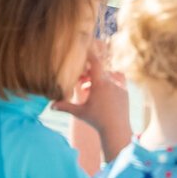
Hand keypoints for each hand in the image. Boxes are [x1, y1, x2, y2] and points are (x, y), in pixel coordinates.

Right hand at [53, 43, 131, 157]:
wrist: (117, 129)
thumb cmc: (96, 121)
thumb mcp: (79, 112)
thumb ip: (65, 106)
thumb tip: (50, 106)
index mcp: (99, 83)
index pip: (95, 62)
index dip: (90, 54)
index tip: (85, 48)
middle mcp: (111, 82)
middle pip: (100, 69)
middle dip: (90, 72)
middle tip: (81, 79)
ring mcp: (120, 86)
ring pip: (109, 74)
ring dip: (99, 78)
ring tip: (89, 88)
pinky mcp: (125, 91)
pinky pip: (117, 81)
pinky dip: (108, 83)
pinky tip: (101, 93)